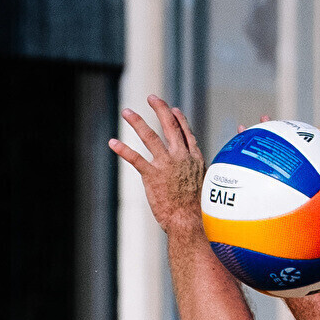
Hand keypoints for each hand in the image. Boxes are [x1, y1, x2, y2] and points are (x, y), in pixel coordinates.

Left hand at [108, 95, 208, 236]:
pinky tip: (112, 142)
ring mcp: (166, 164)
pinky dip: (123, 149)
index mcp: (194, 159)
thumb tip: (198, 181)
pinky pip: (135, 158)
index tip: (173, 109)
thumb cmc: (199, 211)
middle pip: (170, 126)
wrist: (191, 222)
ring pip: (150, 136)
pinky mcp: (152, 176)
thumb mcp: (206, 188)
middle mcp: (181, 157)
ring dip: (137, 122)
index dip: (179, 119)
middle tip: (151, 97)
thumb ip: (199, 178)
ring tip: (126, 111)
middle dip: (160, 109)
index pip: (186, 133)